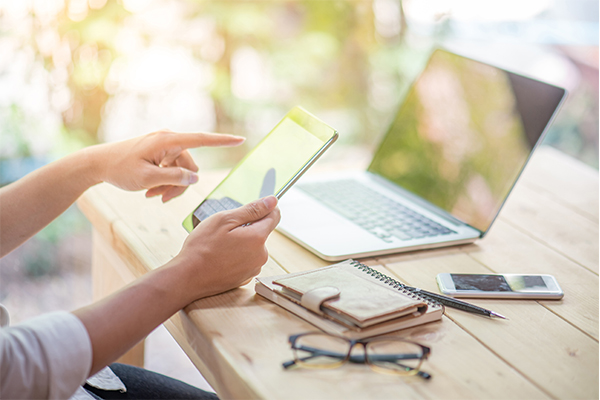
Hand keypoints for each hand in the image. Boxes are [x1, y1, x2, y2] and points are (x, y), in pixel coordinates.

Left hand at [90, 130, 244, 201]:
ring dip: (170, 185)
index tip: (241, 139)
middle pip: (190, 165)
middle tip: (160, 199)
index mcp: (167, 140)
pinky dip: (164, 181)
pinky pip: (172, 168)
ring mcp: (164, 145)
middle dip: (179, 184)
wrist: (98, 164)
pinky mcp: (159, 152)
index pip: (202, 140)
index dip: (223, 141)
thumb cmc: (120, 170)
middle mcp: (169, 139)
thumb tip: (195, 177)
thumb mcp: (147, 179)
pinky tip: (150, 191)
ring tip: (152, 196)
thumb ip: (174, 178)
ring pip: (182, 170)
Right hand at [173, 196, 280, 299]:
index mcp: (258, 238)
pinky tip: (221, 258)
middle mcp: (261, 255)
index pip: (274, 217)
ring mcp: (254, 268)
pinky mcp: (245, 278)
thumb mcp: (224, 220)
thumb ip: (252, 210)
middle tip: (225, 231)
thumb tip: (272, 201)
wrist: (188, 277)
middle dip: (247, 227)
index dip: (265, 209)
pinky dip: (237, 256)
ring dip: (241, 243)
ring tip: (220, 246)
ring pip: (253, 247)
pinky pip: (246, 260)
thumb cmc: (203, 247)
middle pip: (261, 232)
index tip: (252, 208)